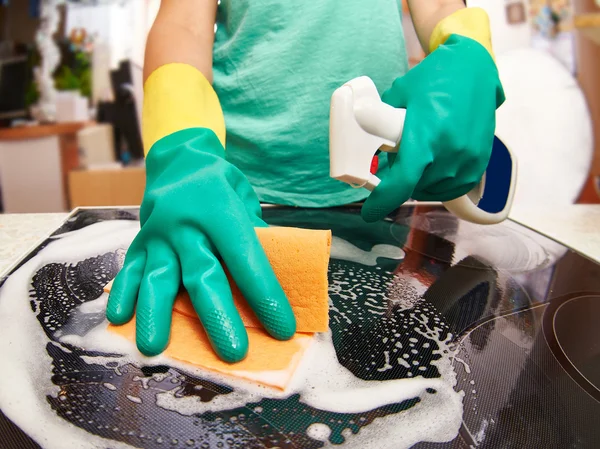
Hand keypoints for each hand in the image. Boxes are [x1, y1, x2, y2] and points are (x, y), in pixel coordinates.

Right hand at [106, 129, 295, 361]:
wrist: (178, 159)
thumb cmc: (221, 185)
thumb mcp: (244, 198)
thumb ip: (255, 233)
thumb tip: (275, 275)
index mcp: (219, 210)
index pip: (246, 258)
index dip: (265, 295)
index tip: (282, 328)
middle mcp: (186, 223)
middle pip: (202, 274)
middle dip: (217, 317)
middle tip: (233, 352)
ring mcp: (158, 233)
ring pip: (158, 277)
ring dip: (157, 313)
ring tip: (155, 347)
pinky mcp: (140, 241)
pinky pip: (130, 269)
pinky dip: (124, 294)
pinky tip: (119, 319)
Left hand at [362, 34, 504, 221]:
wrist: (475, 68)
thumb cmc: (434, 78)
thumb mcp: (399, 95)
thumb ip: (381, 121)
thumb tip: (364, 140)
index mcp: (426, 135)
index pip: (403, 181)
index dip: (383, 201)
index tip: (369, 212)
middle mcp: (449, 151)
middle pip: (414, 187)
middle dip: (397, 186)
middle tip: (388, 171)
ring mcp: (468, 158)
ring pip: (433, 190)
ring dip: (418, 185)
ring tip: (413, 164)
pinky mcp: (479, 161)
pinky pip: (454, 187)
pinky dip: (438, 184)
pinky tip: (431, 170)